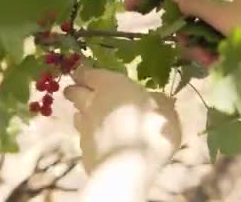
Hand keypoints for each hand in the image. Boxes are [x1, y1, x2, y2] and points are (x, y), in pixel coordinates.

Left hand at [64, 66, 180, 200]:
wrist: (127, 166)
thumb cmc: (150, 130)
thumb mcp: (166, 112)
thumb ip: (159, 103)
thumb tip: (157, 99)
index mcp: (110, 86)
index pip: (89, 73)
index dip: (86, 73)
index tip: (84, 74)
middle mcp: (91, 103)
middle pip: (75, 92)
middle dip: (76, 90)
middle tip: (80, 91)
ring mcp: (84, 127)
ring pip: (78, 115)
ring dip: (83, 114)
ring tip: (92, 117)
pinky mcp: (83, 149)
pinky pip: (84, 138)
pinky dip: (91, 137)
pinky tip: (101, 142)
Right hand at [125, 0, 240, 74]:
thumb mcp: (223, 11)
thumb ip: (191, 2)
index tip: (128, 7)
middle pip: (187, 18)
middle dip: (190, 40)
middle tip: (201, 55)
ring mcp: (235, 18)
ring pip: (206, 40)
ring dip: (215, 55)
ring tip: (231, 62)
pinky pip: (228, 51)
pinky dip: (239, 59)